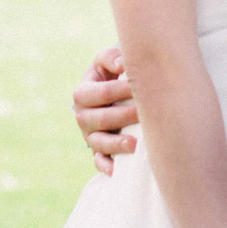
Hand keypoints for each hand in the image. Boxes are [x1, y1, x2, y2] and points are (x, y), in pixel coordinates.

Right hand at [72, 45, 138, 174]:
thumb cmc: (114, 73)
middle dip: (122, 116)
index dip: (117, 90)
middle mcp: (83, 116)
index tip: (137, 87)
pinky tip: (119, 170)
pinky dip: (107, 167)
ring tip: (135, 144)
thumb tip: (121, 65)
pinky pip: (99, 162)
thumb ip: (112, 57)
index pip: (98, 93)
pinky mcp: (98, 151)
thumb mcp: (108, 60)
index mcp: (83, 93)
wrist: (114, 92)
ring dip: (116, 144)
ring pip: (99, 143)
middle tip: (143, 113)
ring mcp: (90, 135)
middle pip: (99, 119)